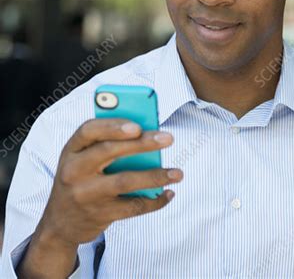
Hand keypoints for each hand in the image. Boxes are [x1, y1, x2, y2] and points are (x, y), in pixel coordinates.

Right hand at [37, 118, 181, 246]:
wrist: (60, 223)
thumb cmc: (80, 178)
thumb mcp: (81, 157)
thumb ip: (104, 142)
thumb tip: (146, 131)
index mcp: (71, 150)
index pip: (89, 130)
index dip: (113, 126)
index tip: (137, 125)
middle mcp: (74, 171)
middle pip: (110, 152)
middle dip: (142, 144)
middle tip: (168, 138)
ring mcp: (86, 195)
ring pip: (124, 181)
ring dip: (155, 176)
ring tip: (177, 172)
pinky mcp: (99, 215)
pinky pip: (132, 207)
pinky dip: (154, 201)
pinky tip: (167, 193)